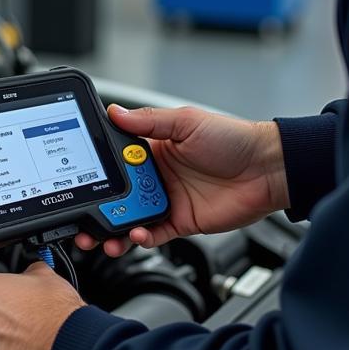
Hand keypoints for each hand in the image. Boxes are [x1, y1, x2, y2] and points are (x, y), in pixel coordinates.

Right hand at [77, 104, 288, 256]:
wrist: (266, 169)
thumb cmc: (232, 139)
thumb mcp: (186, 122)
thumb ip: (149, 122)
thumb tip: (115, 111)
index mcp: (154, 148)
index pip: (117, 159)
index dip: (98, 170)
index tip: (81, 177)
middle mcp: (157, 174)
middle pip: (118, 193)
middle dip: (98, 206)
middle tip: (82, 217)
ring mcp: (169, 199)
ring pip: (130, 217)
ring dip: (113, 228)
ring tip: (101, 236)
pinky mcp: (181, 221)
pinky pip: (154, 233)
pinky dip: (141, 238)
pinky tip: (136, 235)